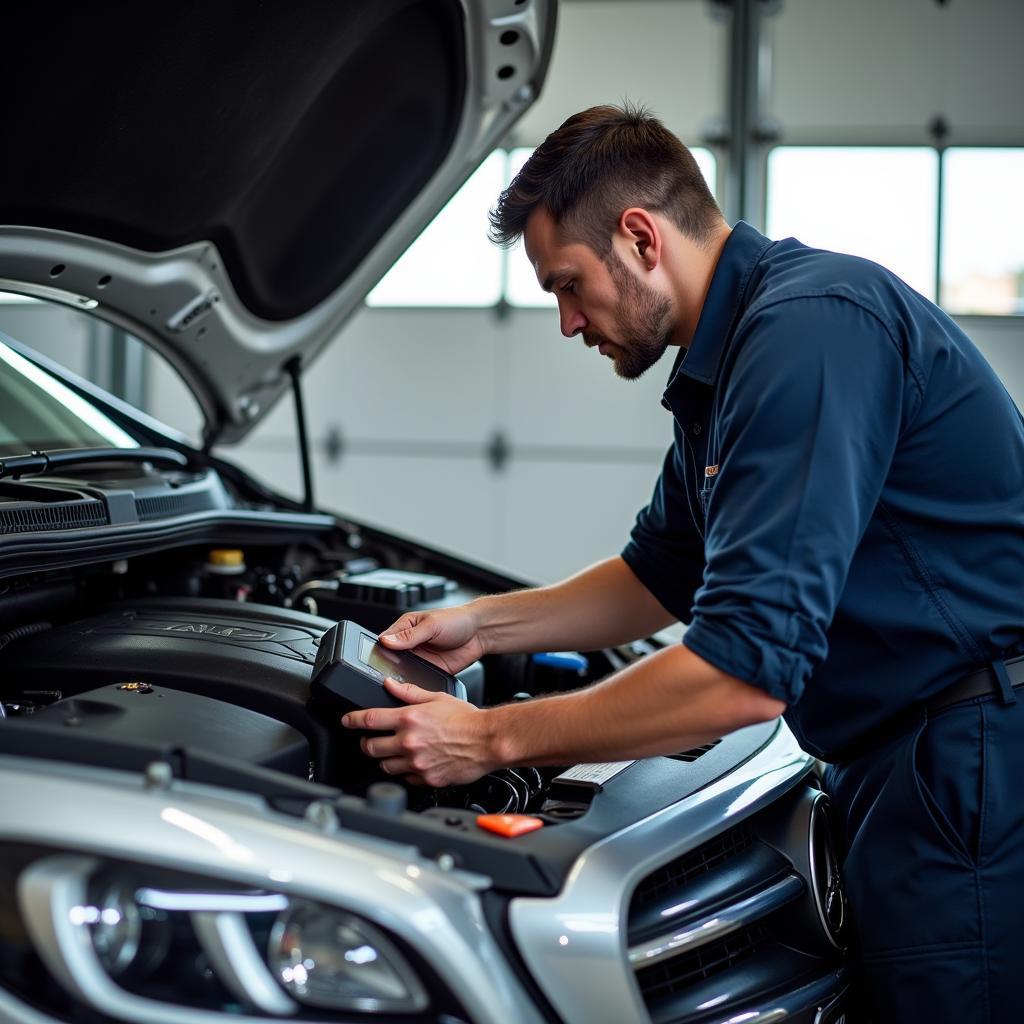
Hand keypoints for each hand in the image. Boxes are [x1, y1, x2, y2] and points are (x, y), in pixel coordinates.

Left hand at [341, 677, 498, 786]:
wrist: (487, 741)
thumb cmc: (467, 719)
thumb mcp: (437, 697)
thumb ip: (410, 692)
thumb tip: (390, 685)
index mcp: (409, 719)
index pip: (368, 720)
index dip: (352, 720)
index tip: (347, 720)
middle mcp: (408, 742)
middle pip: (370, 747)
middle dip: (366, 742)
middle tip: (370, 739)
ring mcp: (415, 763)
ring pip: (384, 766)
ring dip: (384, 758)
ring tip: (392, 752)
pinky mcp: (425, 779)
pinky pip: (404, 778)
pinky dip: (404, 772)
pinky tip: (412, 763)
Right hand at [378, 605, 485, 675]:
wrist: (480, 633)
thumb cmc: (457, 620)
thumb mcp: (431, 625)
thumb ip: (409, 635)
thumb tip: (386, 640)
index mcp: (406, 627)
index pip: (385, 640)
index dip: (379, 650)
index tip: (376, 659)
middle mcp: (410, 644)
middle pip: (391, 658)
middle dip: (388, 666)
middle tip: (386, 673)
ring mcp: (420, 658)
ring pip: (402, 671)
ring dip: (401, 676)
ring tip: (398, 681)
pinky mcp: (430, 670)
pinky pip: (418, 679)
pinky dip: (415, 684)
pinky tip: (413, 685)